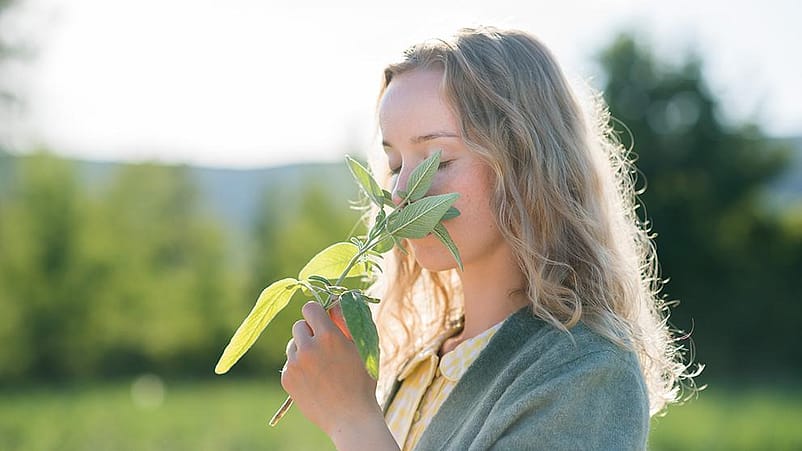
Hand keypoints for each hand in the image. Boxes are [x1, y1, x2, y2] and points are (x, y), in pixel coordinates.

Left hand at [281, 301, 382, 437]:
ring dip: (304, 349)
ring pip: (293, 344)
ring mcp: (295, 364)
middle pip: (299, 325)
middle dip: (310, 331)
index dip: (317, 313)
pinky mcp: (287, 378)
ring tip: (321, 366)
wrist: (349, 417)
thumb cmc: (362, 380)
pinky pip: (290, 362)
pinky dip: (299, 366)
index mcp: (329, 336)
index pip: (310, 307)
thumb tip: (335, 300)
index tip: (322, 321)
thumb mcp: (362, 346)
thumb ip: (348, 320)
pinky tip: (314, 379)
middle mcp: (308, 347)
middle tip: (324, 346)